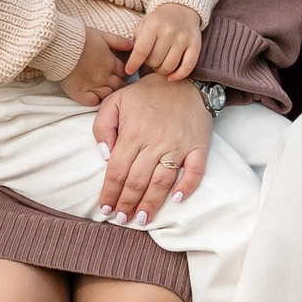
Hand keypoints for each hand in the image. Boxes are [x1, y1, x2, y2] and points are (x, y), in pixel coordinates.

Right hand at [61, 27, 129, 106]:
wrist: (59, 45)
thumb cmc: (79, 38)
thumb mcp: (102, 35)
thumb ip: (119, 41)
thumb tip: (133, 46)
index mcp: (110, 62)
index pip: (124, 72)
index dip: (122, 71)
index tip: (118, 70)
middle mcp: (103, 76)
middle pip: (118, 84)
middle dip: (117, 82)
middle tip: (111, 79)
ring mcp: (92, 86)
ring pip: (108, 94)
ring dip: (108, 91)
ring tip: (103, 86)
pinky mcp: (79, 93)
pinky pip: (93, 102)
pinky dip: (95, 99)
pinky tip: (93, 94)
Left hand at [90, 75, 213, 222]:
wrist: (183, 81)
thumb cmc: (145, 94)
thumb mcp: (114, 101)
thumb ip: (102, 127)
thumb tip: (104, 156)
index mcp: (133, 132)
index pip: (117, 171)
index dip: (110, 193)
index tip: (105, 208)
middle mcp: (155, 141)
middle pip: (138, 181)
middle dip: (127, 204)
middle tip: (121, 220)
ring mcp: (179, 145)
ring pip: (162, 182)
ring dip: (151, 203)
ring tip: (141, 219)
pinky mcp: (198, 146)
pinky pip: (195, 171)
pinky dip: (188, 186)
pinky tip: (178, 199)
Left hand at [122, 0, 203, 82]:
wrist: (181, 9)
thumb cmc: (158, 21)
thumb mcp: (143, 24)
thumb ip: (136, 41)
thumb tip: (132, 62)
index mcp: (153, 24)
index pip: (141, 50)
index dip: (133, 63)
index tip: (129, 70)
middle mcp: (169, 31)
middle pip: (155, 61)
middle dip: (150, 64)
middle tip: (151, 58)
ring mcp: (183, 38)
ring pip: (169, 67)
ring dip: (162, 70)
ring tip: (160, 63)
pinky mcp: (195, 44)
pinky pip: (187, 67)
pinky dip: (178, 75)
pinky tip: (171, 76)